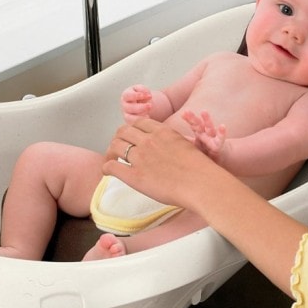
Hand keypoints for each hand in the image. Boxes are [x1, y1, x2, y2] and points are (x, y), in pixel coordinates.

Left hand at [103, 119, 222, 211]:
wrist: (201, 184)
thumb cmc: (200, 169)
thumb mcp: (186, 145)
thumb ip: (172, 142)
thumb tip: (167, 148)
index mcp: (162, 131)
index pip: (138, 123)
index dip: (132, 129)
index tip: (131, 137)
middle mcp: (149, 141)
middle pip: (123, 131)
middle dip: (119, 138)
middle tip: (118, 148)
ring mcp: (141, 158)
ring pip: (115, 146)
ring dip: (111, 151)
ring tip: (111, 159)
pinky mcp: (135, 176)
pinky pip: (112, 167)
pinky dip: (106, 167)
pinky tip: (108, 172)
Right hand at [120, 84, 153, 121]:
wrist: (141, 104)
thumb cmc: (141, 96)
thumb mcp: (142, 90)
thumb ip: (144, 90)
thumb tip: (147, 95)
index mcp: (126, 96)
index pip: (128, 95)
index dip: (138, 95)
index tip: (149, 96)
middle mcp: (125, 106)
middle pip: (130, 108)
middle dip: (141, 107)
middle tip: (150, 106)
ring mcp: (126, 115)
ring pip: (130, 118)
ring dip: (140, 117)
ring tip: (148, 115)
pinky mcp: (130, 123)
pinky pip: (134, 125)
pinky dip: (141, 123)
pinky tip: (147, 119)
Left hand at [181, 110, 227, 161]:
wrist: (222, 156)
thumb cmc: (207, 150)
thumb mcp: (195, 146)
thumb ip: (186, 141)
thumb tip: (170, 139)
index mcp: (199, 133)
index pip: (193, 125)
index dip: (188, 119)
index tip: (182, 114)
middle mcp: (205, 134)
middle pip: (199, 124)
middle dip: (193, 118)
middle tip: (187, 111)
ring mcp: (212, 138)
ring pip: (209, 128)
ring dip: (207, 120)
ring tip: (203, 112)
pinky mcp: (219, 145)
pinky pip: (220, 139)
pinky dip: (222, 133)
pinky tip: (222, 126)